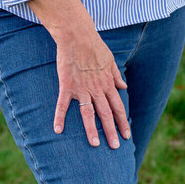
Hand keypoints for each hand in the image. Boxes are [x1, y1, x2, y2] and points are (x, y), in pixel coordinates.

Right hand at [53, 30, 130, 148]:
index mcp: (108, 84)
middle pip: (106, 114)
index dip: (122, 122)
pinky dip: (60, 117)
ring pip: (89, 113)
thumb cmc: (95, 46)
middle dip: (111, 131)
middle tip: (115, 147)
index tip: (127, 135)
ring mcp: (82, 88)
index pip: (118, 107)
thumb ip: (117, 75)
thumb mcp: (111, 60)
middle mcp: (97, 89)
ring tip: (95, 145)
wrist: (78, 36)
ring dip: (92, 130)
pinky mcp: (67, 85)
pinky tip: (58, 130)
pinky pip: (63, 104)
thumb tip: (124, 86)